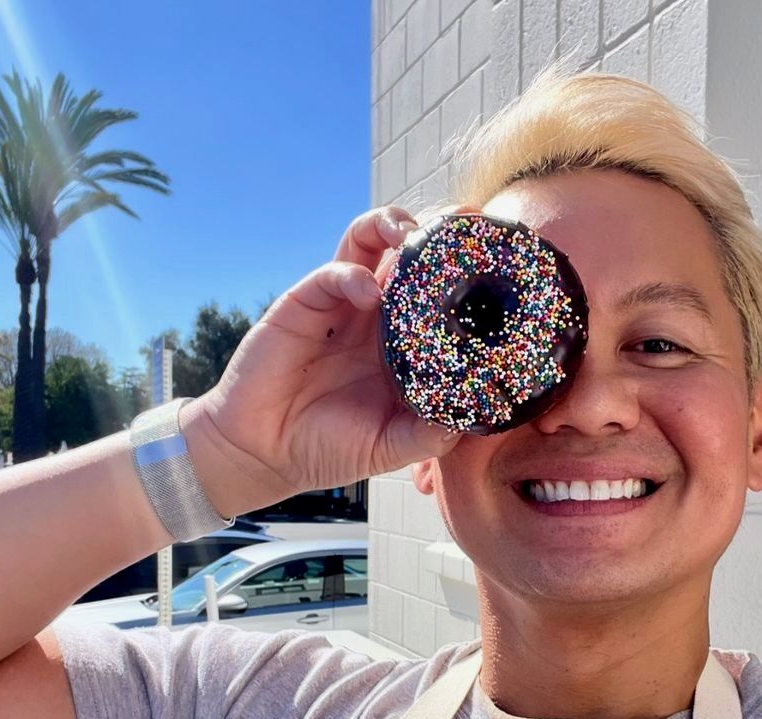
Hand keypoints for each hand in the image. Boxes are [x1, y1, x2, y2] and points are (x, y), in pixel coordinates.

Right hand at [182, 204, 471, 514]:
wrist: (266, 453)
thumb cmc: (330, 447)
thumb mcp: (390, 447)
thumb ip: (428, 435)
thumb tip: (471, 421)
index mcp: (404, 343)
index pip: (439, 292)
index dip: (463, 270)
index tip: (494, 256)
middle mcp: (377, 315)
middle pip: (409, 252)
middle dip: (435, 230)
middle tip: (461, 222)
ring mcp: (341, 305)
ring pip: (368, 241)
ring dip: (391, 226)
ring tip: (412, 236)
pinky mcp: (304, 304)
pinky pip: (332, 273)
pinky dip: (353, 275)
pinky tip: (369, 294)